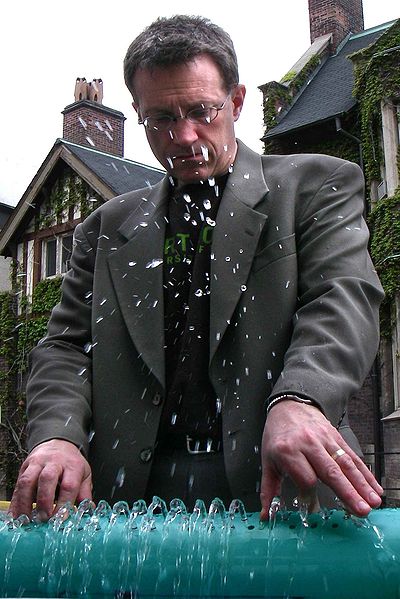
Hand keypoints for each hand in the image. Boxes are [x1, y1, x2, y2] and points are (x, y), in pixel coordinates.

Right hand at [10, 439, 91, 519]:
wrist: (58, 443)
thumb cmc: (71, 463)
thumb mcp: (84, 474)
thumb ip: (85, 493)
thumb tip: (88, 511)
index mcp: (72, 465)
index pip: (69, 485)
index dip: (64, 503)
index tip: (60, 519)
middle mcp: (54, 462)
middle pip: (47, 479)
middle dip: (44, 501)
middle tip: (44, 519)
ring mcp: (37, 463)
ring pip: (28, 480)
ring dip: (25, 503)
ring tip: (27, 520)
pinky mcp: (25, 467)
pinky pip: (17, 485)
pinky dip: (15, 502)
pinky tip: (16, 515)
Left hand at [259, 399, 382, 519]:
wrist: (289, 406)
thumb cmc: (278, 435)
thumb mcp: (268, 461)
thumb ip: (269, 489)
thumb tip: (266, 516)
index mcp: (288, 451)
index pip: (305, 478)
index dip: (309, 496)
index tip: (312, 509)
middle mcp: (308, 443)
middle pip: (330, 471)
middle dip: (347, 492)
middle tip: (361, 510)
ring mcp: (324, 439)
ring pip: (345, 463)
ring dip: (361, 484)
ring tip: (372, 501)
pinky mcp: (336, 437)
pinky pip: (352, 456)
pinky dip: (365, 473)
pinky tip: (374, 487)